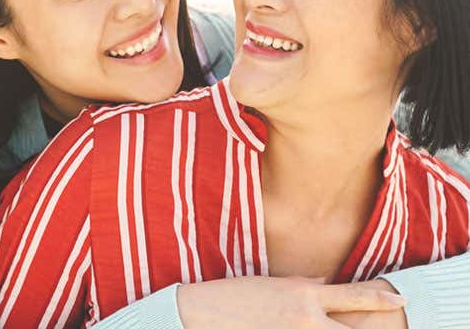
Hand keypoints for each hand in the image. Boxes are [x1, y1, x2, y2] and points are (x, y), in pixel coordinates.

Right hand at [176, 276, 405, 328]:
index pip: (353, 297)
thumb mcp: (274, 283)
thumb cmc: (238, 294)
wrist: (207, 313)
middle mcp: (307, 319)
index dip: (380, 299)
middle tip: (391, 325)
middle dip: (372, 327)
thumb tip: (325, 284)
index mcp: (305, 295)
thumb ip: (303, 285)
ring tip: (331, 324)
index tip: (400, 299)